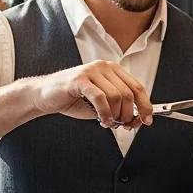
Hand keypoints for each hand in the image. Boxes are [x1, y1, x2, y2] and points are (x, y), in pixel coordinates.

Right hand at [32, 61, 152, 128]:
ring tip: (108, 122)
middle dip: (129, 114)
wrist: (45, 95)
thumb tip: (139, 119)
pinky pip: (100, 98)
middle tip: (122, 125)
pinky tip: (102, 121)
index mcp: (113, 70)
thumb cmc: (75, 99)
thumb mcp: (103, 104)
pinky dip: (105, 113)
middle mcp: (104, 67)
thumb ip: (120, 107)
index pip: (138, 87)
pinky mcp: (79, 80)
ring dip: (115, 115)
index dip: (145, 106)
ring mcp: (91, 71)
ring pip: (116, 97)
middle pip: (129, 94)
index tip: (147, 121)